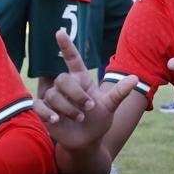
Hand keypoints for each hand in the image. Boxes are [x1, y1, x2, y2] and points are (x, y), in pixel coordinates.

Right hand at [33, 30, 137, 149]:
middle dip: (76, 94)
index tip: (59, 32)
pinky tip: (56, 120)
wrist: (87, 142)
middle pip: (63, 79)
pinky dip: (47, 113)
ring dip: (68, 108)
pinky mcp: (44, 110)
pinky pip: (39, 106)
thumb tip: (135, 78)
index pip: (72, 59)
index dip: (66, 46)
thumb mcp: (110, 106)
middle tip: (89, 108)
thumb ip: (119, 92)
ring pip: (53, 95)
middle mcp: (66, 86)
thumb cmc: (98, 120)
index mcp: (81, 80)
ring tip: (79, 118)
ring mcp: (53, 98)